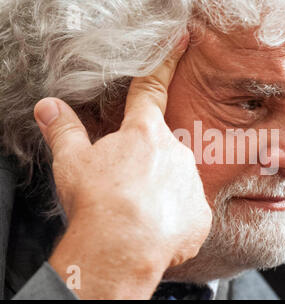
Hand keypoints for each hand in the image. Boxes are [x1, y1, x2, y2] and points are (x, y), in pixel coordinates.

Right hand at [34, 37, 211, 298]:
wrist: (122, 247)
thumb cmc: (98, 202)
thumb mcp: (72, 162)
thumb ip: (64, 130)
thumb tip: (49, 107)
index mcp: (144, 133)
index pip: (151, 91)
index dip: (165, 64)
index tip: (182, 41)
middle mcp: (175, 152)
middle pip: (162, 148)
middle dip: (146, 163)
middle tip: (126, 188)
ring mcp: (191, 182)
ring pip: (176, 180)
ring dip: (160, 192)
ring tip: (137, 213)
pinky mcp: (201, 214)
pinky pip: (188, 211)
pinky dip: (173, 219)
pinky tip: (154, 229)